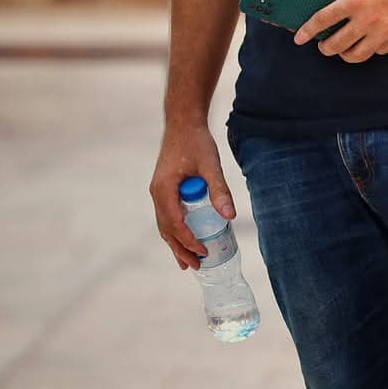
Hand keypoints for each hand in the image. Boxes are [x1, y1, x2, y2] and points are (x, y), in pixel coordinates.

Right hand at [149, 123, 235, 269]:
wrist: (183, 121)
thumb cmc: (196, 141)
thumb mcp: (210, 164)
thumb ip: (219, 190)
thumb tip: (230, 216)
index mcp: (164, 190)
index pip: (175, 224)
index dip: (188, 241)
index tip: (203, 251)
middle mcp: (157, 193)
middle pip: (166, 229)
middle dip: (180, 249)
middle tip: (196, 266)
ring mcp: (158, 191)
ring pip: (164, 225)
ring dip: (175, 243)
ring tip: (188, 262)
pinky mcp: (164, 188)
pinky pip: (167, 215)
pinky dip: (174, 230)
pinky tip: (184, 237)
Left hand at [294, 0, 387, 62]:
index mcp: (355, 1)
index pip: (323, 20)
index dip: (308, 31)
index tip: (299, 38)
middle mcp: (367, 20)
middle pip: (336, 45)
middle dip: (325, 48)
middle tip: (323, 44)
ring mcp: (383, 32)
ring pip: (356, 56)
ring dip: (345, 54)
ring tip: (343, 47)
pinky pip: (376, 52)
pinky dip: (368, 49)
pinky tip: (366, 40)